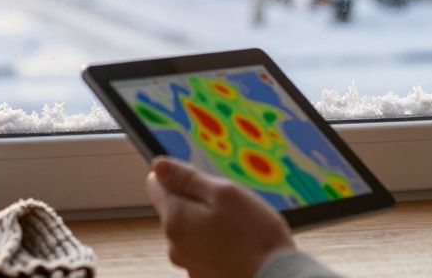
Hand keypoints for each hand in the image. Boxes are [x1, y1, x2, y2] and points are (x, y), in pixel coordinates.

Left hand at [145, 157, 294, 277]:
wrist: (276, 277)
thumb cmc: (255, 235)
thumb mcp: (225, 193)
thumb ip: (187, 178)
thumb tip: (159, 165)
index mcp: (175, 219)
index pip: (155, 184)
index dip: (178, 177)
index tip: (203, 183)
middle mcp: (173, 245)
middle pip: (175, 208)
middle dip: (197, 201)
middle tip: (229, 206)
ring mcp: (187, 263)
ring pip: (190, 229)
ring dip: (207, 223)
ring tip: (237, 228)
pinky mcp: (201, 275)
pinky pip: (201, 249)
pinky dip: (215, 244)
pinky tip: (237, 246)